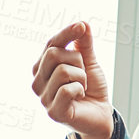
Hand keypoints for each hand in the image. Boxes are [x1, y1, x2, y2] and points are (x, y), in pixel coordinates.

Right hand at [31, 21, 114, 138]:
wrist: (101, 114)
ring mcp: (43, 98)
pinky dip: (80, 90)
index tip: (81, 26)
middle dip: (76, 60)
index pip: (51, 44)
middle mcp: (38, 82)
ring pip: (63, 71)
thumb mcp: (89, 62)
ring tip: (82, 88)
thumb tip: (83, 23)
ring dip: (81, 78)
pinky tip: (79, 97)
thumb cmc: (91, 88)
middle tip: (82, 74)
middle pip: (53, 54)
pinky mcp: (53, 112)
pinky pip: (67, 90)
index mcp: (42, 67)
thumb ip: (84, 44)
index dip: (66, 33)